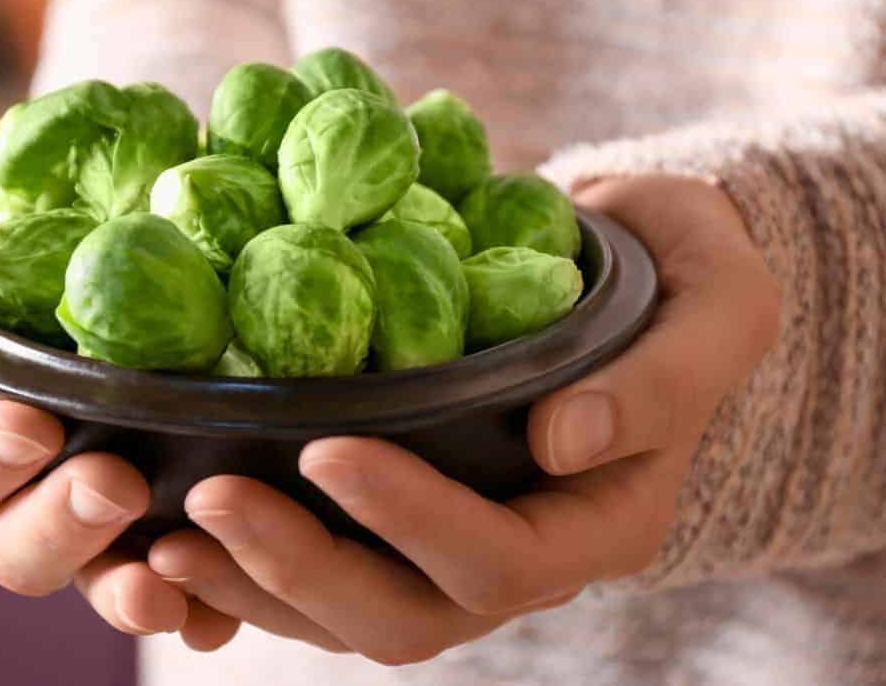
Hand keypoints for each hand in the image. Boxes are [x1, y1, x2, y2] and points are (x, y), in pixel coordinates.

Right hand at [0, 159, 238, 645]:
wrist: (160, 176)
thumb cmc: (41, 199)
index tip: (30, 423)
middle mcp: (30, 479)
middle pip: (11, 548)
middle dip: (56, 525)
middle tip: (113, 481)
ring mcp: (107, 502)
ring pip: (93, 580)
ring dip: (120, 587)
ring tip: (163, 570)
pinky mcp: (184, 511)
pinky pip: (185, 586)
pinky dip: (199, 608)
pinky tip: (219, 610)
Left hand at [143, 175, 780, 663]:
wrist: (650, 269)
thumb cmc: (694, 275)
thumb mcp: (719, 304)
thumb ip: (661, 378)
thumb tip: (563, 439)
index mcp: (604, 519)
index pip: (502, 557)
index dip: (411, 519)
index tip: (324, 447)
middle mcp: (528, 553)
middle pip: (411, 615)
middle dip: (303, 569)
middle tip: (205, 502)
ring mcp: (462, 545)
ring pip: (354, 613)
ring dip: (256, 584)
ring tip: (165, 535)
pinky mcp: (412, 516)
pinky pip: (329, 572)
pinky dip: (252, 563)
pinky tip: (178, 525)